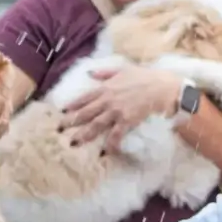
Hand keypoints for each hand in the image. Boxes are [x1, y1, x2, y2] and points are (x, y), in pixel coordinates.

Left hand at [63, 66, 183, 149]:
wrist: (162, 86)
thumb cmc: (145, 76)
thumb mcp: (123, 69)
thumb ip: (105, 72)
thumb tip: (89, 73)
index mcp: (106, 88)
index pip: (84, 98)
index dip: (72, 105)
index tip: (62, 111)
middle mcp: (108, 100)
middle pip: (86, 113)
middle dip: (72, 121)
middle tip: (60, 129)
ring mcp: (116, 111)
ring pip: (96, 125)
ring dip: (84, 135)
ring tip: (74, 143)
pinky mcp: (127, 121)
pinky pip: (116, 135)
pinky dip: (110, 144)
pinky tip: (104, 152)